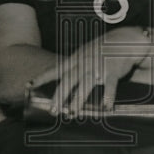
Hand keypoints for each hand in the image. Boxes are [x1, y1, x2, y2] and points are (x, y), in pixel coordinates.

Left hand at [30, 26, 150, 116]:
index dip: (42, 77)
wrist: (124, 40)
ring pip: (86, 85)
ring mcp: (98, 66)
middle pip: (69, 80)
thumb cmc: (104, 49)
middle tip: (52, 110)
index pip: (56, 69)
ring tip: (72, 113)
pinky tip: (105, 108)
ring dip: (78, 100)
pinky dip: (108, 97)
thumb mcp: (85, 53)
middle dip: (59, 96)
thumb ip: (75, 65)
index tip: (29, 85)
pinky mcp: (113, 71)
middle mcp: (84, 63)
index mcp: (76, 59)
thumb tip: (64, 78)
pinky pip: (109, 86)